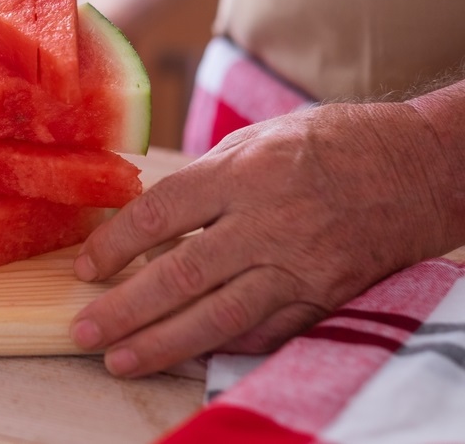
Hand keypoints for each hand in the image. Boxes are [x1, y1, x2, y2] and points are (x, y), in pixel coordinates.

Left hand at [69, 101, 460, 376]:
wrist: (415, 168)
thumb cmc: (328, 143)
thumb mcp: (257, 139)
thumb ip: (204, 181)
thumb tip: (151, 221)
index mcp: (242, 173)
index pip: (159, 214)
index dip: (114, 246)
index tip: (85, 269)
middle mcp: (265, 222)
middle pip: (180, 274)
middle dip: (125, 309)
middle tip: (84, 331)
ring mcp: (297, 265)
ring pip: (218, 314)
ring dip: (162, 343)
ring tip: (118, 360)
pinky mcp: (323, 297)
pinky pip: (264, 331)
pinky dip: (222, 347)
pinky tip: (186, 357)